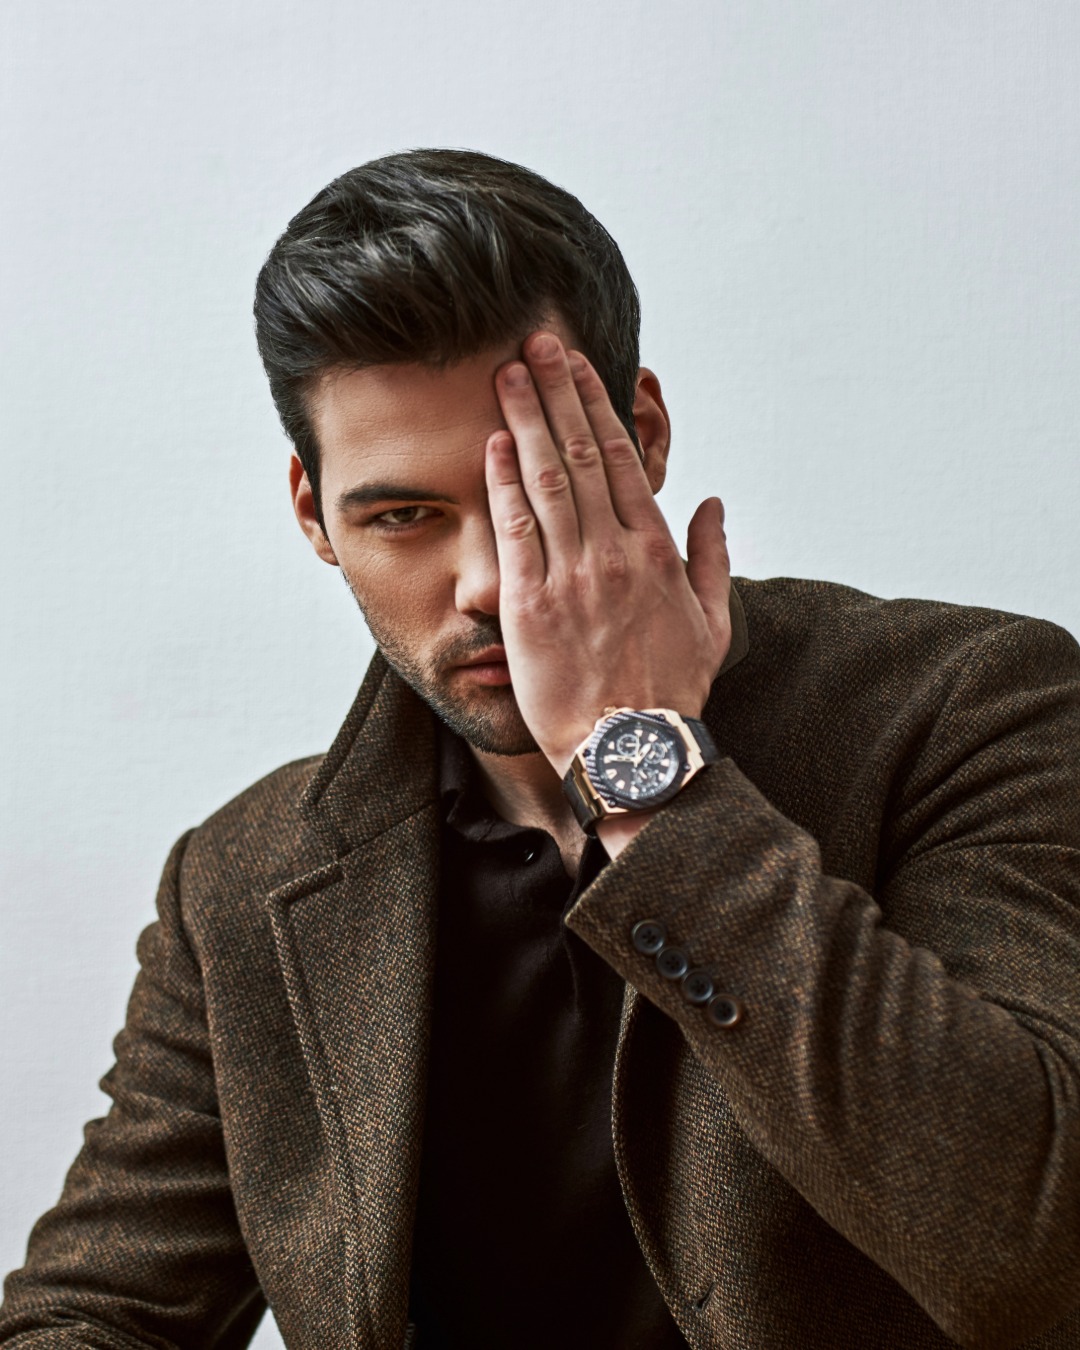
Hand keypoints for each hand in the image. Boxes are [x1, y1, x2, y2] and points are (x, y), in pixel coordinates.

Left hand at [485, 330, 731, 779]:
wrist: (633, 750)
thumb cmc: (671, 691)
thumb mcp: (713, 623)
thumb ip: (713, 557)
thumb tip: (713, 502)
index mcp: (657, 550)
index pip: (622, 459)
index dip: (596, 406)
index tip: (577, 366)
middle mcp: (615, 552)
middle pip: (581, 455)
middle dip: (555, 392)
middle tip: (534, 343)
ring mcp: (571, 576)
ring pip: (547, 481)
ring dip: (526, 421)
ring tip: (506, 374)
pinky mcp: (531, 606)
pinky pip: (515, 532)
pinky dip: (504, 484)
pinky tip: (494, 444)